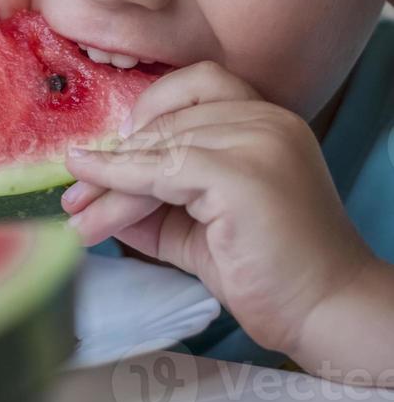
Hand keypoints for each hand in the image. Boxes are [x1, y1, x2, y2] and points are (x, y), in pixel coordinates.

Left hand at [62, 61, 374, 355]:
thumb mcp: (199, 222)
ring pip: (160, 149)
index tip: (111, 151)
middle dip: (115, 159)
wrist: (327, 312)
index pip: (194, 89)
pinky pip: (162, 171)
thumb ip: (155, 197)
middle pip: (169, 124)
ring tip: (77, 216)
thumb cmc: (270, 270)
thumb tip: (95, 188)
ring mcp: (258, 141)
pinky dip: (120, 187)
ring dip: (110, 185)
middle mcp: (266, 119)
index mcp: (266, 118)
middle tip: (74, 195)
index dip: (148, 113)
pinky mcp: (242, 174)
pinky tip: (93, 210)